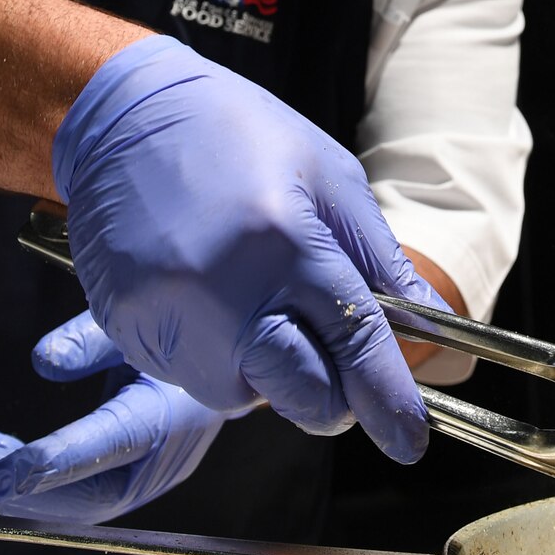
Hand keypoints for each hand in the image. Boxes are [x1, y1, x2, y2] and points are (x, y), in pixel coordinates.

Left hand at [0, 312, 230, 522]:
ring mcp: (153, 476)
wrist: (234, 361)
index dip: (59, 461)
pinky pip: (84, 496)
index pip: (113, 443)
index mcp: (173, 409)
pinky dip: (36, 487)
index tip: (4, 473)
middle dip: (20, 489)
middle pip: (91, 496)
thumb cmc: (181, 331)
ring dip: (19, 493)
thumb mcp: (136, 319)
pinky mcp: (137, 480)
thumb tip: (42, 362)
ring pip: (82, 504)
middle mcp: (166, 456)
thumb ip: (91, 339)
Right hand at [55, 35, 442, 461]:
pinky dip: (216, 358)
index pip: (353, 344)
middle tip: (337, 366)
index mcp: (285, 242)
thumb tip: (429, 325)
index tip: (409, 439)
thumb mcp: (330, 178)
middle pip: (300, 394)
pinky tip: (213, 300)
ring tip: (260, 305)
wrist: (126, 114)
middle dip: (332, 398)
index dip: (388, 401)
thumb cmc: (237, 133)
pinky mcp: (125, 327)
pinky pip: (188, 377)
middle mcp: (222, 289)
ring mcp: (166, 314)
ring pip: (242, 396)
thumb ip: (379, 262)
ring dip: (267, 374)